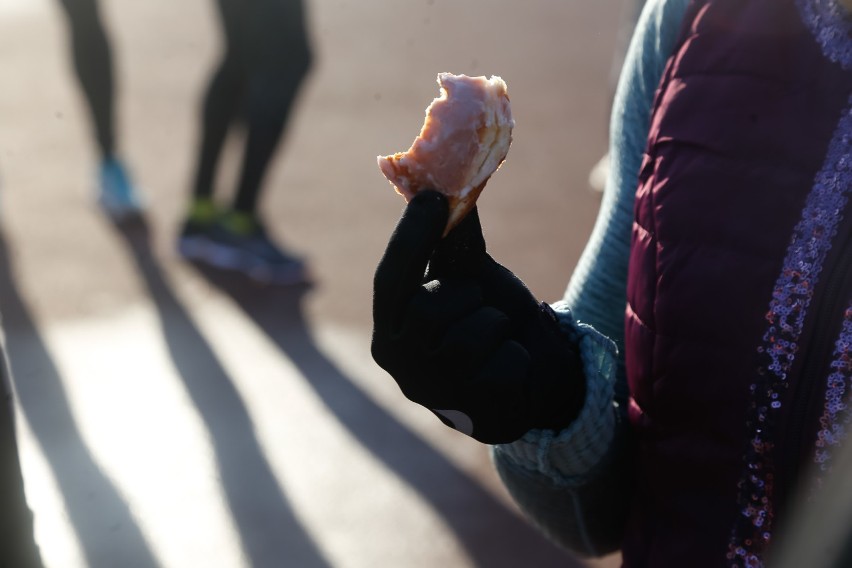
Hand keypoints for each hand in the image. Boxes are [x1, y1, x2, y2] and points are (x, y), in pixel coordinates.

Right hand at [372, 190, 585, 443]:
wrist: (533, 377)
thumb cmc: (488, 321)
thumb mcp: (469, 278)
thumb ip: (453, 239)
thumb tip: (447, 175)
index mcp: (390, 330)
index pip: (389, 281)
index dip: (410, 238)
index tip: (433, 196)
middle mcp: (402, 366)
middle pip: (428, 309)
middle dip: (464, 296)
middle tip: (477, 303)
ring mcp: (438, 395)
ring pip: (471, 335)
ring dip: (496, 325)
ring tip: (496, 337)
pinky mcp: (477, 415)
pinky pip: (506, 362)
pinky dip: (518, 356)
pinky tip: (512, 367)